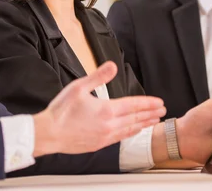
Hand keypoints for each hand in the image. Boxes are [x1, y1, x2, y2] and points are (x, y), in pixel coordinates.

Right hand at [32, 61, 165, 156]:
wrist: (49, 134)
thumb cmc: (61, 111)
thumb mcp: (79, 87)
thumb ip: (98, 76)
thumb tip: (113, 65)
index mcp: (106, 110)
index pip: (133, 105)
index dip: (148, 103)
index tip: (159, 102)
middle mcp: (109, 125)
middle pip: (135, 118)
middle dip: (150, 114)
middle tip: (162, 111)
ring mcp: (105, 136)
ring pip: (130, 130)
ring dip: (143, 124)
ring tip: (153, 121)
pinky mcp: (98, 144)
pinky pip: (120, 138)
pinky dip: (130, 133)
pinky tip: (133, 131)